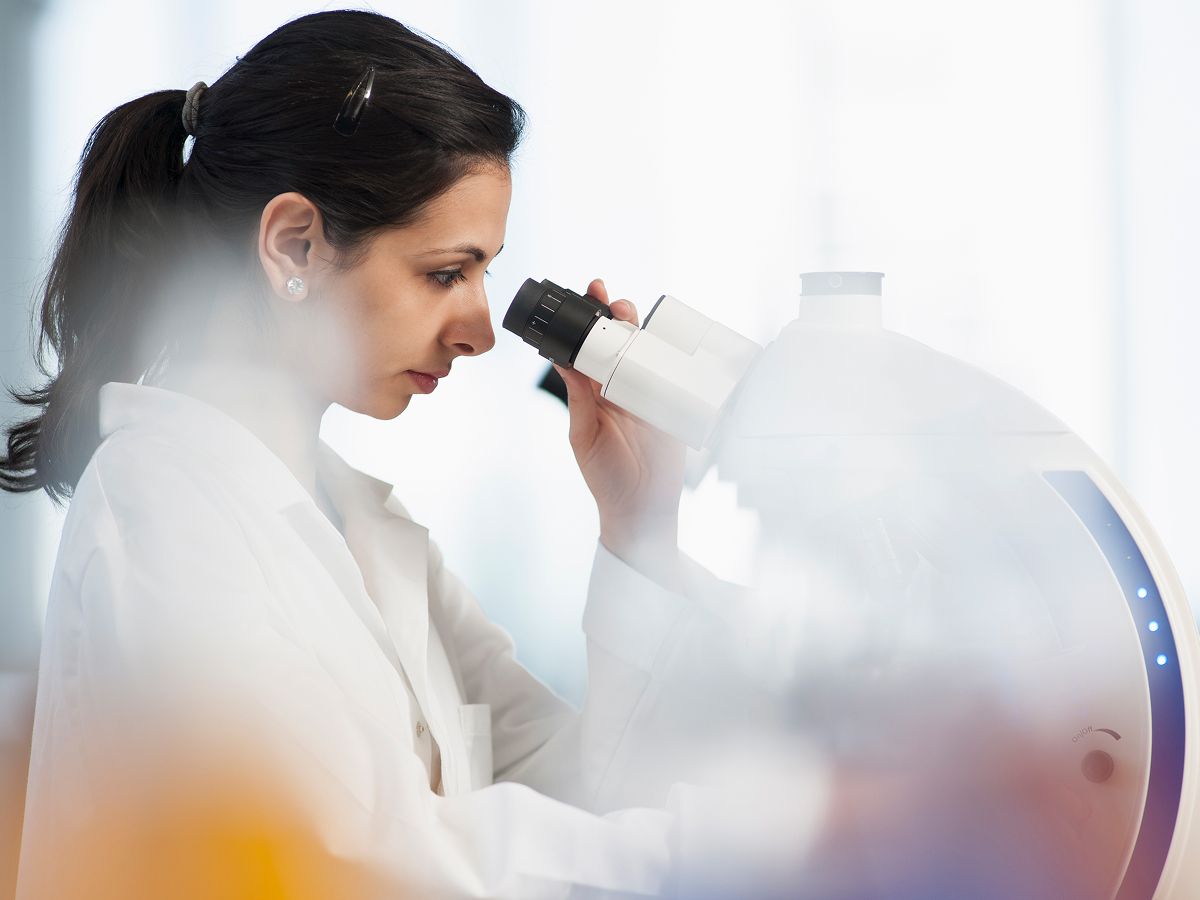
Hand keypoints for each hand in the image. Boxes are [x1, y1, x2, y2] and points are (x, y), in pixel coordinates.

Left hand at [557, 278, 686, 590]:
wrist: (641, 507)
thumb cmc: (605, 476)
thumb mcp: (585, 434)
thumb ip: (578, 396)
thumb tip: (562, 359)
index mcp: (595, 390)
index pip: (591, 346)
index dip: (591, 319)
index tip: (590, 293)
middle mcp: (622, 387)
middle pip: (624, 341)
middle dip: (620, 316)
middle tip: (615, 303)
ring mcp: (650, 394)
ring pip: (650, 352)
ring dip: (645, 331)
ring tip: (634, 316)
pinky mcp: (674, 405)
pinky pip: (676, 375)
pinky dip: (676, 357)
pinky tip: (672, 341)